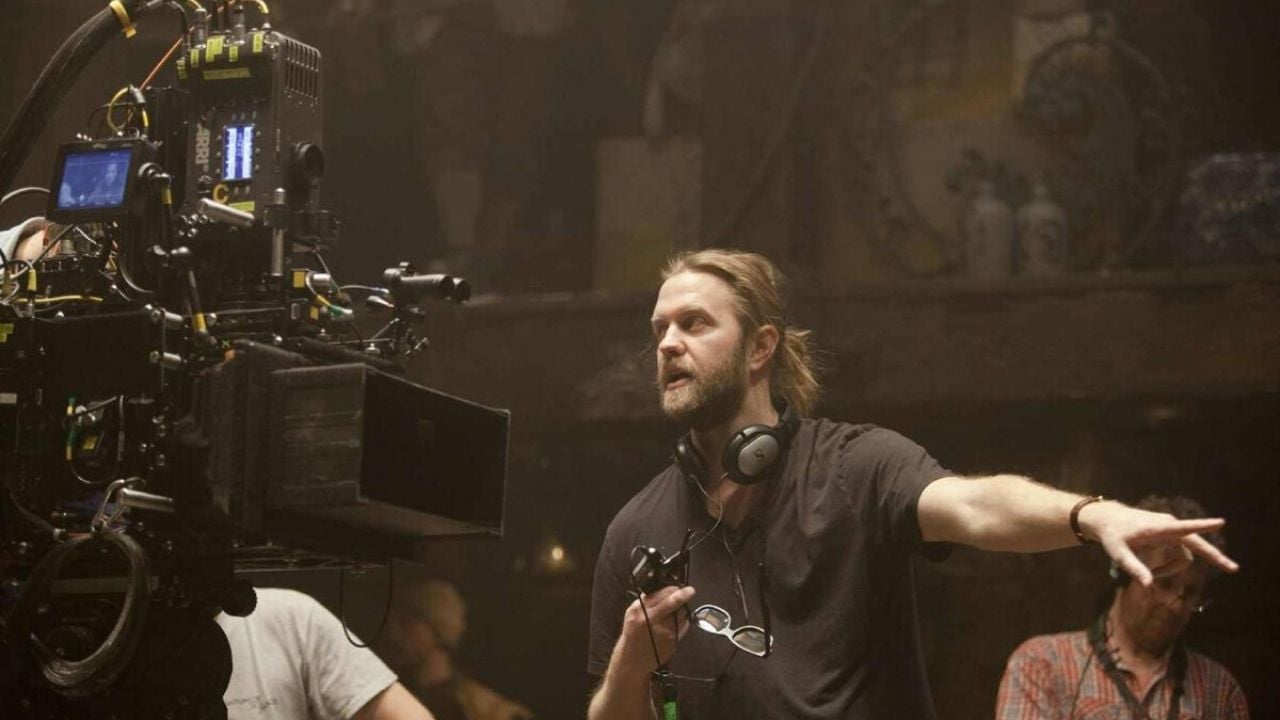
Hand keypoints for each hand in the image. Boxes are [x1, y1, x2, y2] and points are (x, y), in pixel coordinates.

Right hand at [614, 584, 695, 676]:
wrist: (633, 659)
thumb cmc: (633, 634)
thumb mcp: (632, 613)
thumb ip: (646, 600)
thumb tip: (663, 589)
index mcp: (641, 610)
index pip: (662, 594)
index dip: (673, 588)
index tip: (677, 587)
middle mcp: (652, 620)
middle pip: (674, 602)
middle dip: (685, 594)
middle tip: (690, 591)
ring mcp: (664, 631)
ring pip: (682, 613)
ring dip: (683, 609)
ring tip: (677, 610)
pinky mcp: (673, 640)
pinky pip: (685, 625)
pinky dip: (684, 621)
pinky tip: (676, 622)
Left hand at [1080, 502, 1238, 585]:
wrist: (1108, 519)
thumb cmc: (1112, 535)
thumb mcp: (1118, 553)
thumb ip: (1133, 567)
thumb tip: (1149, 585)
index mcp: (1159, 528)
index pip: (1184, 527)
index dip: (1202, 525)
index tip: (1221, 522)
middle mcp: (1169, 525)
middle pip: (1197, 543)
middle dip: (1214, 556)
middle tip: (1233, 569)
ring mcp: (1171, 529)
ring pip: (1185, 555)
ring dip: (1173, 568)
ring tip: (1151, 575)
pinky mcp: (1170, 533)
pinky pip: (1179, 553)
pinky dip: (1171, 565)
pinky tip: (1155, 571)